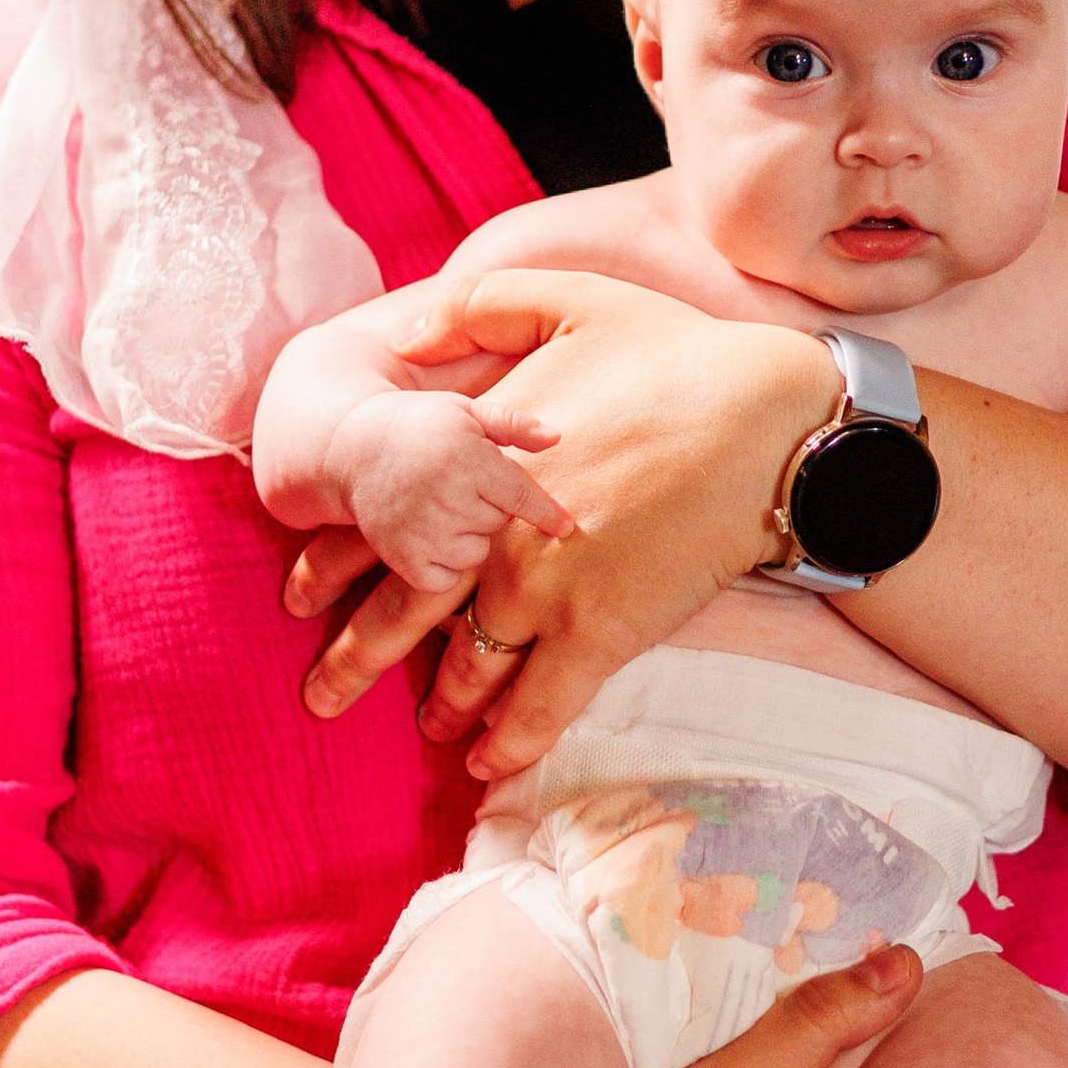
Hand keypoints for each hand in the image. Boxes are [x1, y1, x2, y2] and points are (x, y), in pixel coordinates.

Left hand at [291, 271, 839, 779]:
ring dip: (444, 705)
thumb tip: (410, 328)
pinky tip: (488, 767)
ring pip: (468, 668)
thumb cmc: (679, 356)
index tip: (301, 591)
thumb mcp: (571, 299)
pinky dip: (511, 742)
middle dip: (353, 656)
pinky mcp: (600, 633)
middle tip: (318, 693)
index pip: (384, 520)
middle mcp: (493, 537)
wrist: (767, 422)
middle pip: (403, 609)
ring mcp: (544, 592)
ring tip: (429, 727)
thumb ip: (481, 305)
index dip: (337, 561)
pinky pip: (540, 706)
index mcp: (478, 461)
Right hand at [328, 390, 570, 597]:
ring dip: (468, 538)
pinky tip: (430, 538)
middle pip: (499, 524)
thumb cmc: (421, 426)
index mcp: (466, 458)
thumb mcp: (467, 412)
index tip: (567, 527)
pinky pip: (445, 581)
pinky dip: (444, 566)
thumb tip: (557, 436)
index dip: (546, 513)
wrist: (352, 448)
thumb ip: (513, 424)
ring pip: (476, 554)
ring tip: (443, 510)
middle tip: (462, 488)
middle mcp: (445, 496)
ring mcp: (421, 531)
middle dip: (491, 509)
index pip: (520, 495)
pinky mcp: (402, 558)